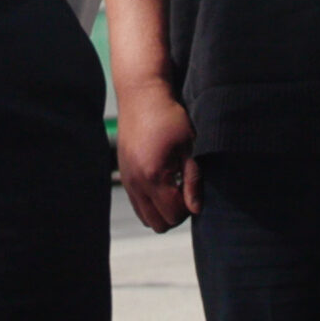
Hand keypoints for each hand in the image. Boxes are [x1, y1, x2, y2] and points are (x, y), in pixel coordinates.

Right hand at [117, 79, 199, 232]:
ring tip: (174, 187)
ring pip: (145, 217)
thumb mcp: (188, 146)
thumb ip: (192, 180)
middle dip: (176, 214)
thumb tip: (196, 209)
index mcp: (153, 175)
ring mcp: (127, 179)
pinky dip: (151, 202)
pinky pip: (137, 204)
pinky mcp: (123, 175)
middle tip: (186, 191)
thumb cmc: (168, 117)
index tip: (194, 187)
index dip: (189, 208)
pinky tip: (162, 181)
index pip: (173, 214)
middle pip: (158, 224)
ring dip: (162, 210)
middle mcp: (136, 182)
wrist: (141, 96)